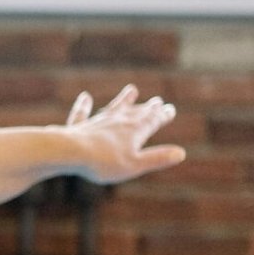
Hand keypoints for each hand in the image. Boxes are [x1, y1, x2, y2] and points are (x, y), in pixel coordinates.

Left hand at [62, 87, 185, 184]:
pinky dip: (84, 106)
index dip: (162, 116)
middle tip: (157, 101)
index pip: (152, 121)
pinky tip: (85, 97)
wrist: (72, 152)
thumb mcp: (135, 165)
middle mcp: (117, 122)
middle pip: (136, 113)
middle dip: (148, 108)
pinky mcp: (78, 127)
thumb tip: (181, 153)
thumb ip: (157, 158)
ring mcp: (97, 122)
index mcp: (134, 131)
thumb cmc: (104, 162)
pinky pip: (82, 114)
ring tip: (131, 89)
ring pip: (113, 109)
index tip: (170, 109)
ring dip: (123, 100)